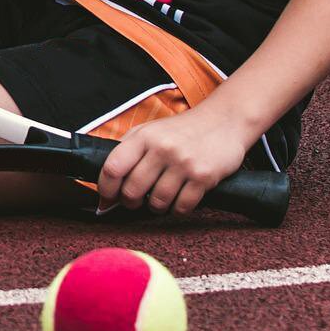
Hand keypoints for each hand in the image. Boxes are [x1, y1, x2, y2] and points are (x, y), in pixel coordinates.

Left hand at [94, 107, 252, 216]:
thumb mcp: (150, 130)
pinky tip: (178, 200)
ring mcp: (183, 163)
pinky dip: (177, 209)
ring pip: (157, 202)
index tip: (106, 198)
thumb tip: (106, 183)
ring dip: (155, 207)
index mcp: (143, 136)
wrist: (224, 120)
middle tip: (135, 201)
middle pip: (133, 190)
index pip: (113, 168)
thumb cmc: (182, 130)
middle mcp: (161, 148)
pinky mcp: (203, 177)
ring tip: (159, 199)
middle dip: (130, 202)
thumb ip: (128, 150)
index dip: (105, 188)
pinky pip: (182, 207)